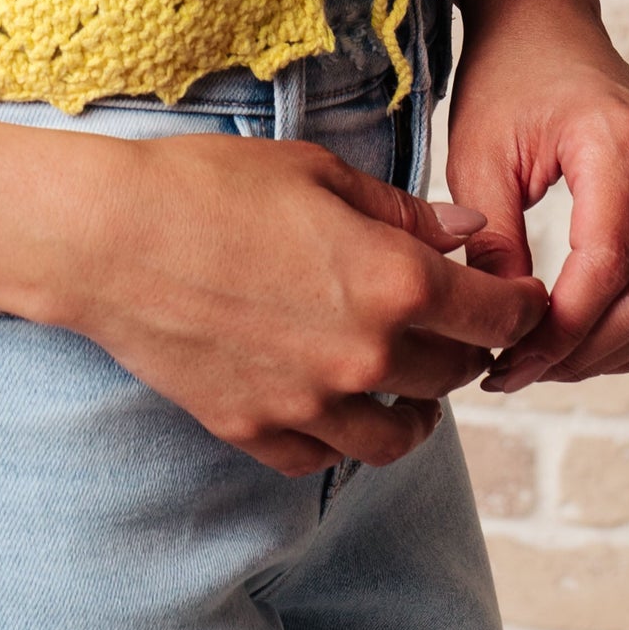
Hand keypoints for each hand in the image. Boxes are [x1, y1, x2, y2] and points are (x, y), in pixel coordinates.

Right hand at [54, 130, 548, 473]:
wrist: (110, 236)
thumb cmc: (210, 183)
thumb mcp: (315, 173)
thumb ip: (402, 211)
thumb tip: (469, 231)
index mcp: (393, 282)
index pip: (496, 315)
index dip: (518, 303)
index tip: (517, 295)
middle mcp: (365, 355)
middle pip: (456, 375)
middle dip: (467, 346)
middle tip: (454, 321)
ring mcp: (312, 404)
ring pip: (400, 435)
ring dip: (416, 407)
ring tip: (405, 379)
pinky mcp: (259, 431)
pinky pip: (326, 456)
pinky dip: (341, 433)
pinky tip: (334, 398)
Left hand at [440, 0, 628, 395]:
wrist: (545, 21)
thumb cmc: (506, 77)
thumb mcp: (479, 153)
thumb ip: (493, 241)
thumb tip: (505, 329)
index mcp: (618, 141)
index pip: (603, 267)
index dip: (558, 330)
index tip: (505, 362)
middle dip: (579, 352)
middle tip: (515, 374)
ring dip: (606, 350)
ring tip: (538, 363)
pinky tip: (574, 341)